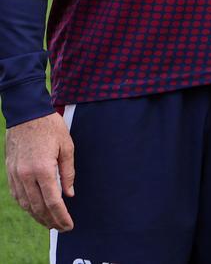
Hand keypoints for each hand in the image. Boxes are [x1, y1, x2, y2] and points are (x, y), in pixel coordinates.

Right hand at [5, 112, 74, 230]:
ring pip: (26, 204)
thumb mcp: (66, 146)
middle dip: (51, 221)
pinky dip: (27, 205)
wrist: (26, 113)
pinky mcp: (10, 172)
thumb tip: (69, 194)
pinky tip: (35, 208)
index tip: (69, 225)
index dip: (61, 216)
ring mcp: (16, 175)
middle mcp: (26, 175)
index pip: (53, 202)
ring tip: (50, 222)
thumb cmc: (50, 126)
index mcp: (43, 169)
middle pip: (38, 208)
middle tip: (61, 228)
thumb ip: (68, 172)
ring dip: (38, 216)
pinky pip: (18, 195)